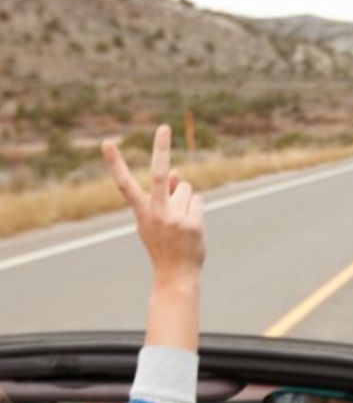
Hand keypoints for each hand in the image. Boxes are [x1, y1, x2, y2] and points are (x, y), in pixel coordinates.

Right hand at [102, 125, 204, 283]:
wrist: (176, 274)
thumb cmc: (162, 244)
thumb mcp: (154, 220)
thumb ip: (163, 196)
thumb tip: (176, 172)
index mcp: (142, 212)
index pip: (125, 184)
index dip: (115, 164)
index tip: (106, 143)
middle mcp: (157, 213)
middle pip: (160, 175)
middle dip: (161, 149)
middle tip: (164, 127)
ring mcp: (176, 218)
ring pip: (185, 188)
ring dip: (185, 199)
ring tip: (181, 221)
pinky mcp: (193, 223)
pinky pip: (197, 200)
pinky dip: (195, 209)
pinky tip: (191, 227)